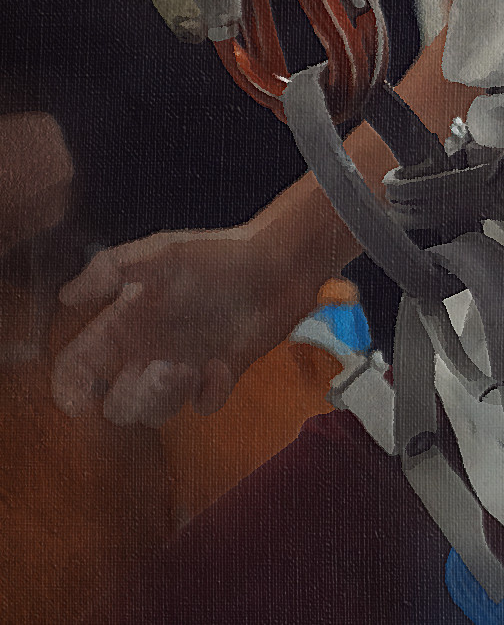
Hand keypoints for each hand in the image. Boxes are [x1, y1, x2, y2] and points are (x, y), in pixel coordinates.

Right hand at [52, 226, 322, 426]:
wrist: (275, 262)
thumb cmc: (217, 253)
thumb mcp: (160, 253)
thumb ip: (109, 270)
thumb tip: (65, 296)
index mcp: (126, 324)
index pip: (80, 367)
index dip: (70, 389)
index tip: (78, 402)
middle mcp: (150, 351)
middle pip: (117, 405)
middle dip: (131, 398)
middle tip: (163, 368)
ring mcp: (186, 365)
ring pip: (155, 412)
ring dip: (165, 398)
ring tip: (189, 367)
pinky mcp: (221, 373)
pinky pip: (205, 405)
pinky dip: (209, 394)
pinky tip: (222, 366)